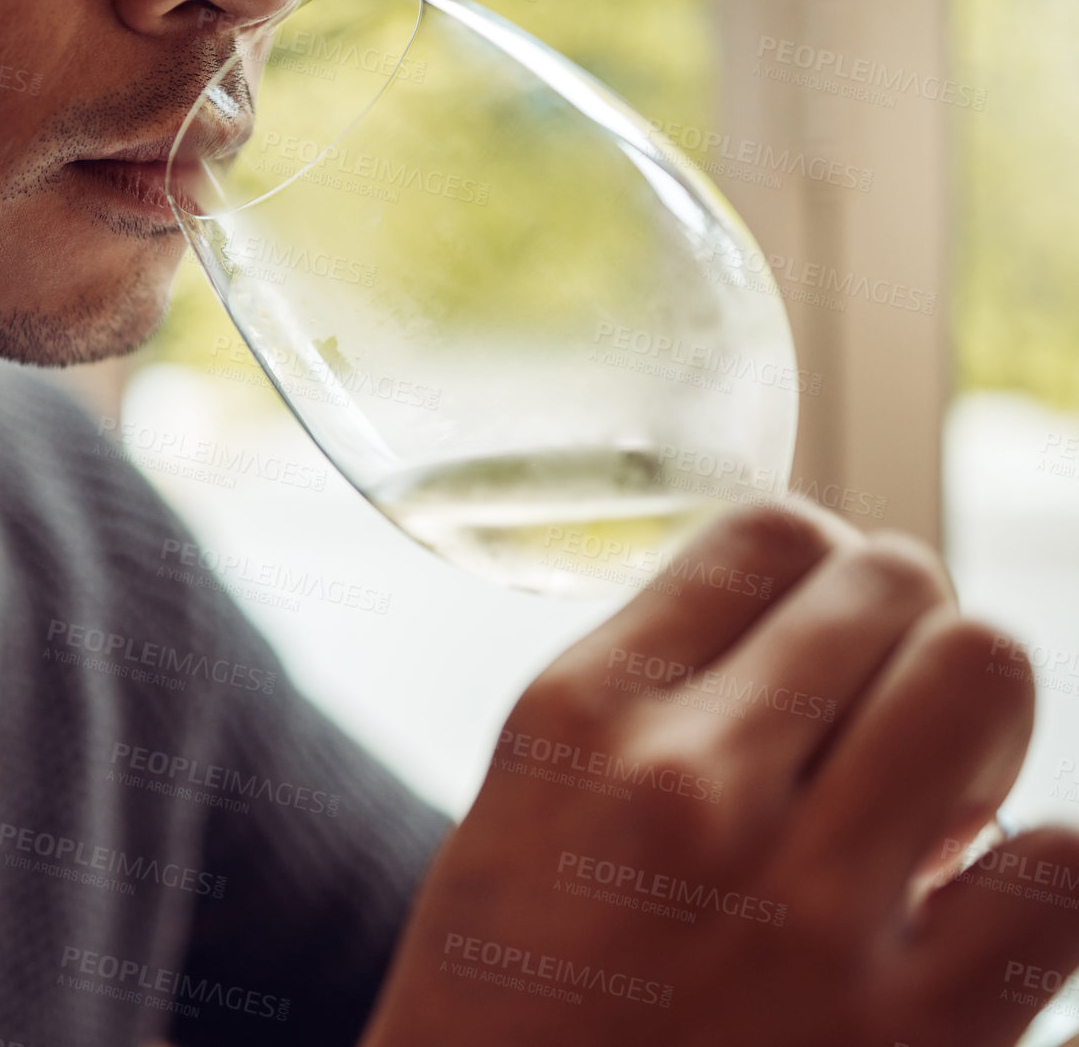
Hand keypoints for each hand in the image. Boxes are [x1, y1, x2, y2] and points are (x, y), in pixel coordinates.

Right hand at [360, 502, 1078, 1046]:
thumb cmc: (505, 993)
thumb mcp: (524, 803)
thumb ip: (645, 696)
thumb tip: (809, 626)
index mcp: (580, 719)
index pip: (767, 532)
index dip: (824, 558)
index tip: (821, 623)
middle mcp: (688, 784)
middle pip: (890, 581)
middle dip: (907, 626)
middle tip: (879, 712)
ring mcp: (805, 905)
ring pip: (984, 670)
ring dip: (978, 717)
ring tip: (933, 794)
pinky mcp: (911, 1030)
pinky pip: (1064, 868)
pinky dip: (1040, 866)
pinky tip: (973, 897)